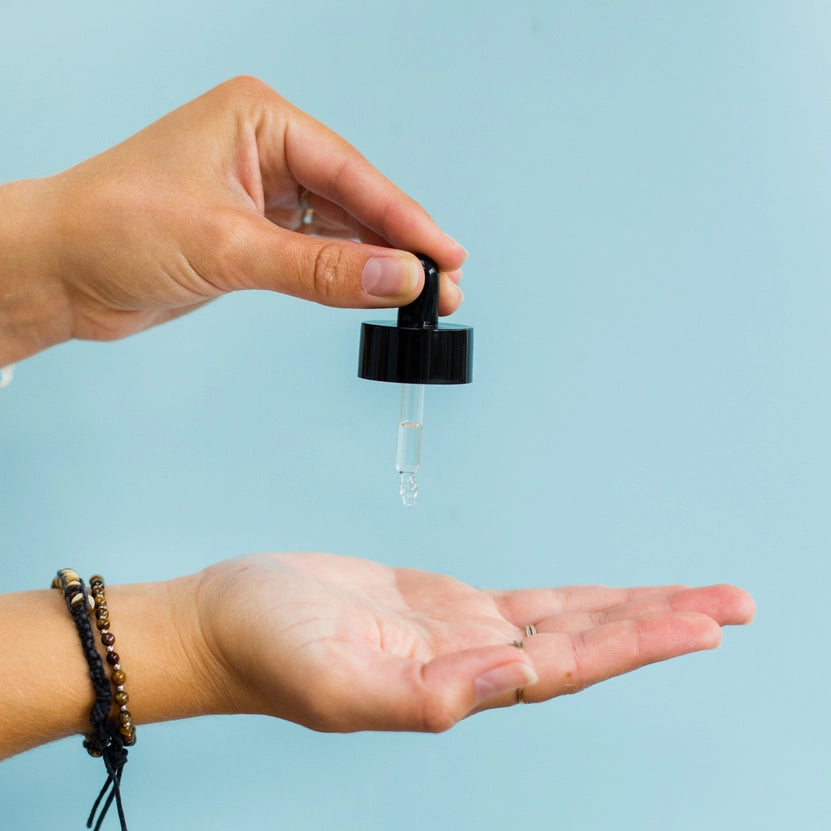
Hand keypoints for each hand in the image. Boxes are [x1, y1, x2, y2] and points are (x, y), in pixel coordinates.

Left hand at [1, 76, 465, 359]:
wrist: (58, 271)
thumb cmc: (114, 227)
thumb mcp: (228, 246)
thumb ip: (319, 269)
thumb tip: (396, 279)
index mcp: (258, 119)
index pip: (351, 172)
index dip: (405, 219)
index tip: (446, 256)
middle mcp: (265, 149)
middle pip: (354, 200)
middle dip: (399, 246)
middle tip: (443, 288)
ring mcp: (261, 192)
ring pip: (339, 230)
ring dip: (378, 265)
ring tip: (421, 299)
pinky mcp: (253, 233)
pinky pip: (316, 253)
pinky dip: (345, 275)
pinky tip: (375, 291)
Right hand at [195, 552, 754, 732]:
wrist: (232, 617)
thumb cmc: (266, 648)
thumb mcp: (331, 677)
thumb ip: (417, 695)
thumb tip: (505, 682)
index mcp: (454, 686)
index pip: (566, 667)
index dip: (633, 645)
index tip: (701, 624)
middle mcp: (472, 663)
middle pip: (587, 643)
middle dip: (661, 622)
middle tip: (736, 603)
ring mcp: (462, 633)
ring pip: (568, 621)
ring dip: (632, 607)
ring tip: (698, 597)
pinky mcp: (444, 605)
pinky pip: (529, 601)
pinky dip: (578, 597)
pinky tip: (610, 597)